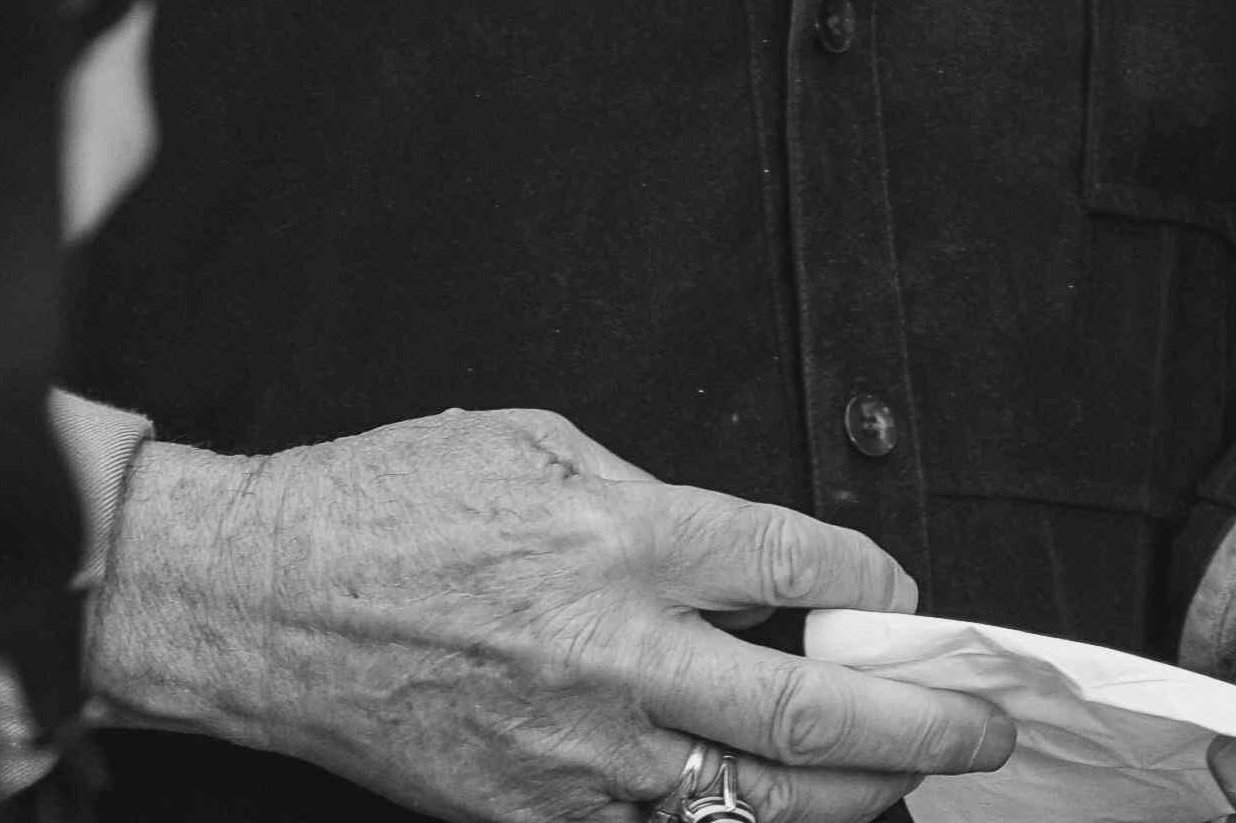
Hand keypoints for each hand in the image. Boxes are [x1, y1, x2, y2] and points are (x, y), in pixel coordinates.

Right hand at [81, 408, 1019, 822]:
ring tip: (906, 782)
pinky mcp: (524, 812)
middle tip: (986, 731)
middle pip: (806, 715)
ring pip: (747, 799)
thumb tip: (751, 551)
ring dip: (845, 797)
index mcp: (624, 542)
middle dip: (919, 730)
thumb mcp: (545, 449)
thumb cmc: (383, 507)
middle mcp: (611, 655)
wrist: (248, 601)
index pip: (805, 564)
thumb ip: (662, 504)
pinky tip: (780, 814)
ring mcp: (570, 751)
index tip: (905, 599)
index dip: (880, 586)